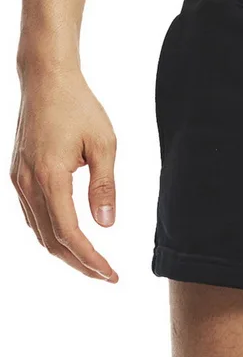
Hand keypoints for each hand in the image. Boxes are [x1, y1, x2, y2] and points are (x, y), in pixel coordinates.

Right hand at [10, 67, 118, 281]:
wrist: (46, 81)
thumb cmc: (80, 107)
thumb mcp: (104, 144)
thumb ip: (104, 186)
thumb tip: (106, 224)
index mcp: (50, 177)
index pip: (69, 233)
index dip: (90, 258)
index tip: (111, 274)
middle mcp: (27, 183)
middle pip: (50, 240)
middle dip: (78, 263)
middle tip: (106, 275)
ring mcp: (18, 179)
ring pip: (37, 230)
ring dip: (63, 251)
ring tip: (92, 262)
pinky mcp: (18, 174)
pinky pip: (31, 214)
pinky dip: (50, 232)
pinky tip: (69, 237)